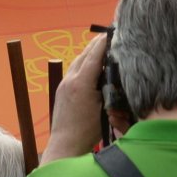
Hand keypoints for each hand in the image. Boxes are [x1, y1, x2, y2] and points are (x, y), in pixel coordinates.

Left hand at [45, 32, 109, 162]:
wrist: (65, 144)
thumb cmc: (88, 131)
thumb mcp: (104, 109)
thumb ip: (108, 89)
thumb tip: (115, 74)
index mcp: (82, 83)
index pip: (94, 55)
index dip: (104, 42)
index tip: (113, 32)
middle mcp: (70, 79)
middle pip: (85, 55)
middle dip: (97, 44)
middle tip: (110, 35)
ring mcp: (64, 84)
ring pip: (78, 61)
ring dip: (90, 53)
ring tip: (103, 46)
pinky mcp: (62, 89)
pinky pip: (74, 70)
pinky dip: (84, 63)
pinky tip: (92, 65)